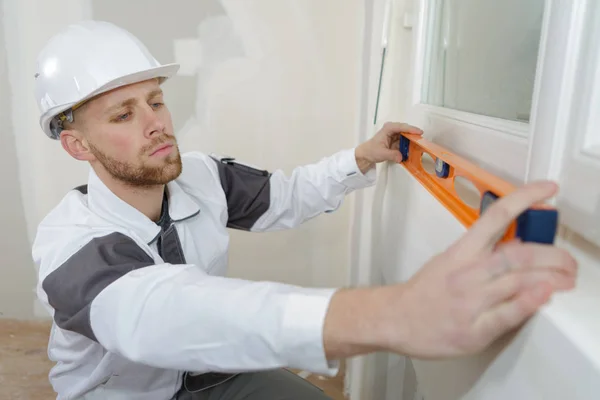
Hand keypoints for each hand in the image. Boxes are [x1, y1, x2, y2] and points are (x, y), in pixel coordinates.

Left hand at [355, 122, 422, 172]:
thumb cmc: (371, 150)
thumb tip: (401, 157)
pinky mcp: (397, 141)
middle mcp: (393, 130)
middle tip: (422, 142)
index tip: (419, 132)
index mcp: (388, 128)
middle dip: (414, 136)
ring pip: (407, 137)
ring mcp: (395, 135)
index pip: (402, 127)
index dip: (411, 129)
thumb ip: (393, 155)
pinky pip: (405, 143)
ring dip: (413, 142)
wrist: (366, 155)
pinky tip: (413, 151)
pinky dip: (409, 147)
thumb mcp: (382, 153)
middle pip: (407, 131)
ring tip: (420, 147)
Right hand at [381, 181, 576, 357]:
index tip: (548, 188)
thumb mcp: (449, 260)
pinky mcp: (474, 330)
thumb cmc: (424, 292)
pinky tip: (544, 296)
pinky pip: (507, 315)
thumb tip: (521, 244)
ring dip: (552, 277)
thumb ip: (482, 253)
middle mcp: (467, 273)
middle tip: (570, 261)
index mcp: (461, 252)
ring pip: (519, 281)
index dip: (524, 198)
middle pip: (518, 254)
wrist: (395, 319)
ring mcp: (470, 302)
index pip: (495, 216)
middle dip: (553, 254)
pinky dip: (529, 303)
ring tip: (568, 278)